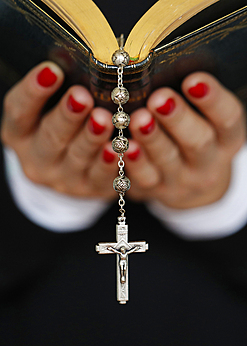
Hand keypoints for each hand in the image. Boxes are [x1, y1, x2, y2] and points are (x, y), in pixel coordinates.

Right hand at [1, 62, 118, 198]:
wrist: (67, 171)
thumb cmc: (59, 129)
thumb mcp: (48, 112)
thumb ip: (58, 93)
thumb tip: (79, 62)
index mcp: (20, 134)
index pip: (19, 112)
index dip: (33, 92)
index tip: (51, 69)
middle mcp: (38, 160)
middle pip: (50, 137)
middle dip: (68, 116)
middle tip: (82, 97)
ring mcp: (63, 178)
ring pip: (78, 157)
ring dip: (92, 138)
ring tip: (105, 119)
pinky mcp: (89, 189)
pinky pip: (102, 177)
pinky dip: (112, 162)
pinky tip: (124, 147)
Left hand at [125, 72, 245, 208]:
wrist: (194, 186)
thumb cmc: (197, 139)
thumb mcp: (206, 123)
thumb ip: (191, 102)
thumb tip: (166, 67)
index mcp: (227, 139)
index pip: (228, 119)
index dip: (212, 100)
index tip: (193, 80)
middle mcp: (208, 162)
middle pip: (197, 142)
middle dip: (177, 119)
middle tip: (158, 98)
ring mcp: (182, 179)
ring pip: (167, 159)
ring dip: (151, 139)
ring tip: (137, 119)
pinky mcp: (158, 189)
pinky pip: (144, 178)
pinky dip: (133, 162)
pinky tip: (121, 146)